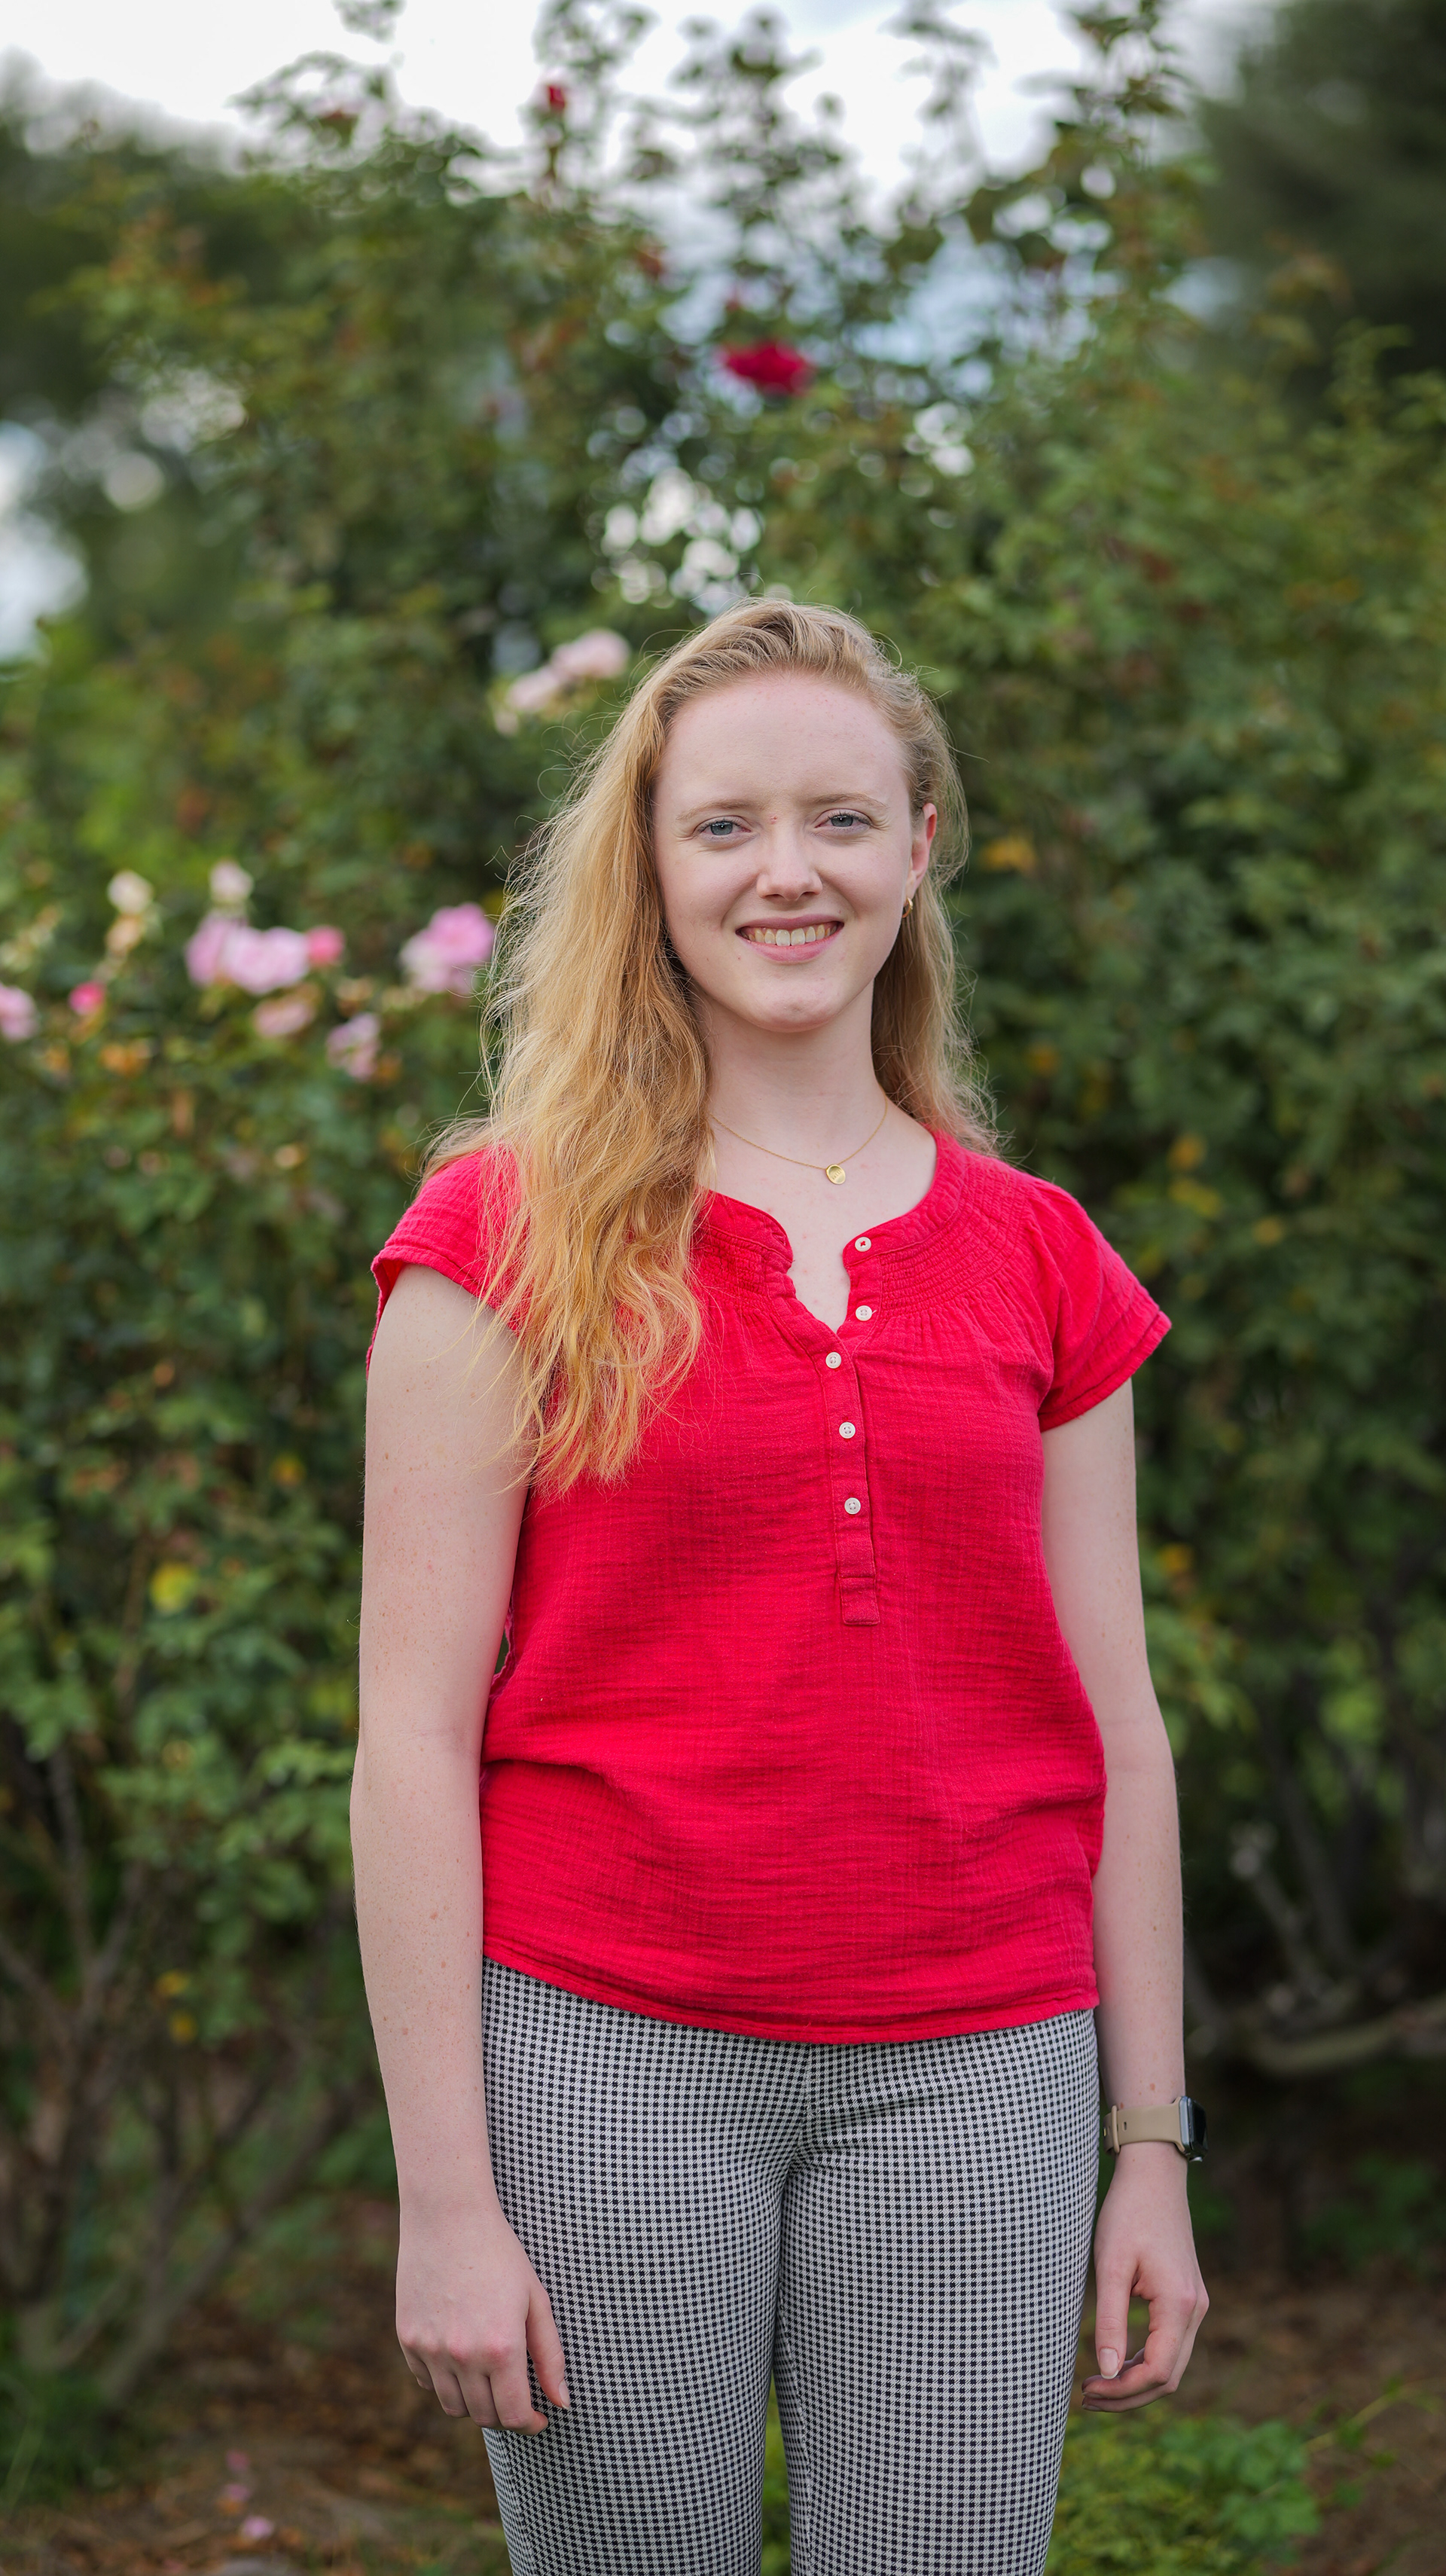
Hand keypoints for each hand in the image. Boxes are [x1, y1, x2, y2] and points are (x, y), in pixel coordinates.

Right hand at [397, 2195, 568, 2432]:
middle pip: (484, 2416)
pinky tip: (460, 2355)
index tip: (538, 2418)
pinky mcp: (408, 2339)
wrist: (448, 2216)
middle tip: (516, 2394)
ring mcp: (431, 2349)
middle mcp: (463, 2355)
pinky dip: (445, 2380)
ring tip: (489, 2377)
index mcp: (501, 2347)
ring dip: (474, 2402)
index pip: (514, 2416)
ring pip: (453, 2406)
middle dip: (504, 2413)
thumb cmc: (501, 2253)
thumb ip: (550, 2356)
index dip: (530, 2424)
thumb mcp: (535, 2300)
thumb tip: (562, 2403)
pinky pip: (427, 2382)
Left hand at [1082, 2143, 1207, 2411]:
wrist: (1154, 2176)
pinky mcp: (1187, 2299)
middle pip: (1167, 2377)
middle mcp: (1196, 2311)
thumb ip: (1110, 2319)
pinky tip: (1115, 2363)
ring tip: (1095, 2385)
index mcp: (1179, 2304)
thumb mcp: (1111, 2265)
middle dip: (1127, 2395)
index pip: (1157, 2371)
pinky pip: (1170, 2346)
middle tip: (1085, 2396)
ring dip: (1136, 2382)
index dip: (1122, 2390)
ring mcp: (1196, 2306)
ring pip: (1171, 2365)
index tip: (1087, 2388)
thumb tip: (1106, 2370)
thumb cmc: (1128, 2213)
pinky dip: (1144, 2362)